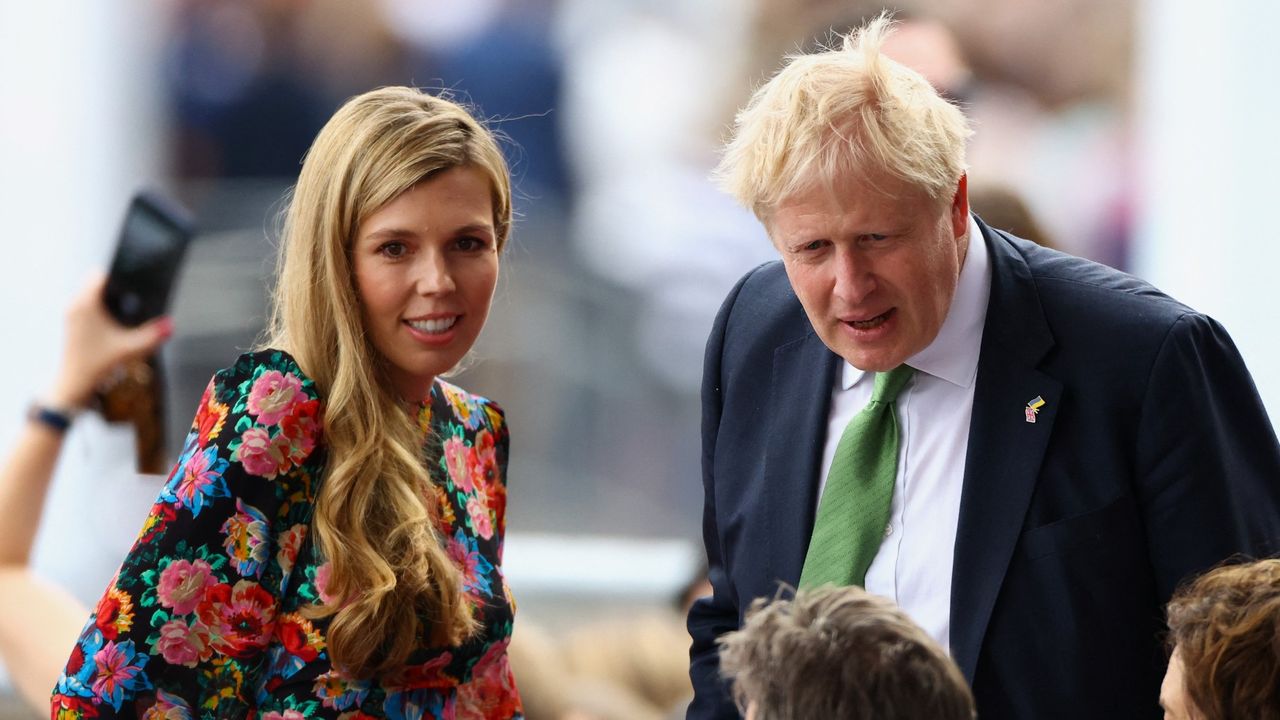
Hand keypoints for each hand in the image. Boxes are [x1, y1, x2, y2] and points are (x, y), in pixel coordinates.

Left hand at [46, 275, 173, 408]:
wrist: (75, 383)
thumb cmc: (98, 364)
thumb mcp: (130, 349)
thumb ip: (152, 336)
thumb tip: (171, 324)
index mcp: (86, 304)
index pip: (101, 274)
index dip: (120, 274)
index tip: (136, 279)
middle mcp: (75, 304)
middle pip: (95, 281)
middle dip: (115, 284)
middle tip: (134, 293)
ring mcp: (71, 313)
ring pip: (90, 291)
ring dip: (106, 294)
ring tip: (127, 304)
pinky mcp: (72, 322)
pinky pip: (86, 302)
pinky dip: (99, 304)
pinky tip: (115, 318)